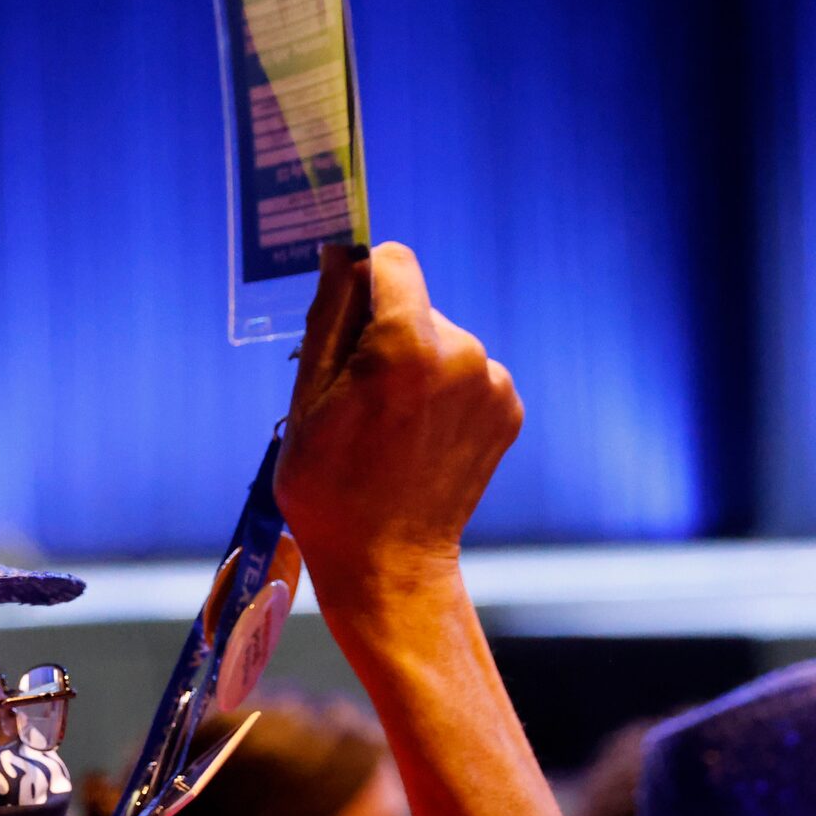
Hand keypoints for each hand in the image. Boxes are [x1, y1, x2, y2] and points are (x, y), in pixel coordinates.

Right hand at [275, 242, 521, 597]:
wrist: (387, 563)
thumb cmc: (330, 485)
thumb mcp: (307, 396)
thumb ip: (329, 313)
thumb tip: (341, 252)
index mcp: (407, 345)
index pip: (394, 260)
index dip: (363, 280)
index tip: (345, 316)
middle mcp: (463, 353)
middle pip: (415, 306)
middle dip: (385, 333)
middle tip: (357, 395)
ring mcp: (492, 384)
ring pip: (442, 341)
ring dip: (416, 365)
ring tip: (389, 426)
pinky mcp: (508, 409)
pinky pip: (467, 374)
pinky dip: (444, 392)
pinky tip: (420, 437)